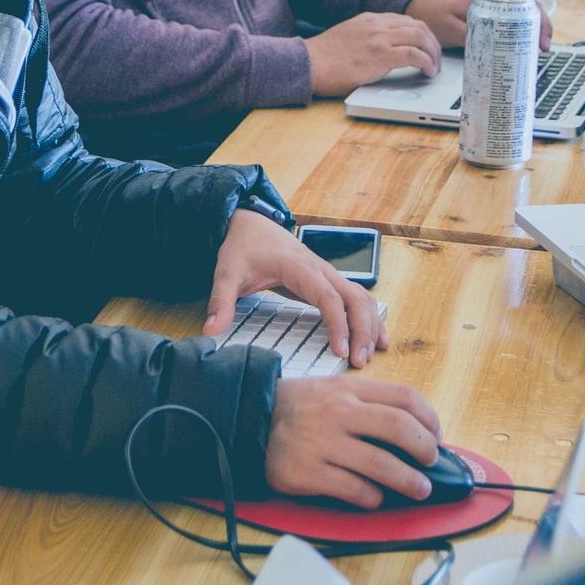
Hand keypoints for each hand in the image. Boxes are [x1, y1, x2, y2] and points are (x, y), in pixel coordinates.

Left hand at [203, 209, 387, 365]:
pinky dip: (369, 315)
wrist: (249, 222)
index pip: (328, 297)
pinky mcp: (326, 279)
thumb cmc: (241, 248)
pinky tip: (374, 336)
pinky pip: (355, 296)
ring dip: (370, 323)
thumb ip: (220, 302)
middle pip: (354, 298)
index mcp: (299, 267)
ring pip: (360, 296)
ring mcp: (326, 273)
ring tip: (373, 353)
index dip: (338, 325)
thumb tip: (210, 331)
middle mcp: (319, 269)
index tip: (340, 351)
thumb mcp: (226, 274)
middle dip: (362, 329)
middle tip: (359, 361)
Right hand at [265, 377, 443, 507]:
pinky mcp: (308, 473)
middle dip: (425, 448)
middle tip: (431, 462)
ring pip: (381, 464)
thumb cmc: (298, 408)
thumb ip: (368, 403)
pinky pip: (354, 489)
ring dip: (408, 481)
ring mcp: (323, 443)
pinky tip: (375, 498)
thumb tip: (413, 430)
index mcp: (348, 389)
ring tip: (419, 489)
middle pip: (399, 428)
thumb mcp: (332, 389)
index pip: (403, 397)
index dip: (429, 418)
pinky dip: (372, 497)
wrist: (248, 420)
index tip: (437, 435)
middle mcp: (338, 412)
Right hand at [302, 12, 441, 97]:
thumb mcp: (348, 37)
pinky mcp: (380, 55)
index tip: (426, 47)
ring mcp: (379, 38)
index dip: (422, 34)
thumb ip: (367, 37)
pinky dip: (426, 62)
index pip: (406, 20)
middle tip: (435, 59)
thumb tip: (382, 50)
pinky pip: (414, 55)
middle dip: (432, 43)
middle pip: (418, 26)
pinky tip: (427, 72)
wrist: (309, 63)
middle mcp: (377, 24)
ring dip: (433, 53)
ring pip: (420, 37)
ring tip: (434, 67)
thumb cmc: (323, 57)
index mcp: (370, 19)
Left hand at [406, 0, 552, 50]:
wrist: (419, 6)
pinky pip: (509, 24)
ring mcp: (491, 9)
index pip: (523, 3)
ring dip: (530, 33)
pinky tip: (520, 49)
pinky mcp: (487, 17)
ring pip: (520, 18)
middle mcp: (492, 1)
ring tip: (534, 52)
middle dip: (540, 29)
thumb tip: (489, 48)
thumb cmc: (432, 13)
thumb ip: (467, 36)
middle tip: (542, 50)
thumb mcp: (448, 28)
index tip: (541, 41)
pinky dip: (518, 35)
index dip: (538, 21)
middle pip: (527, 10)